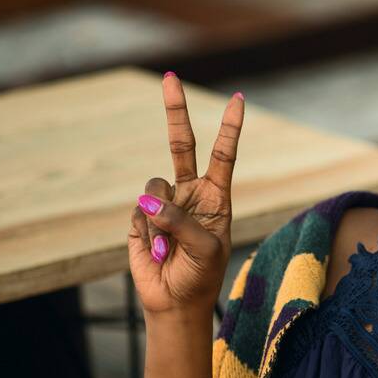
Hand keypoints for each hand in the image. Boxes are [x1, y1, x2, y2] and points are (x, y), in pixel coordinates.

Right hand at [127, 73, 244, 319]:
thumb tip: (149, 199)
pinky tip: (156, 252)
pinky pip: (139, 212)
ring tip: (170, 248)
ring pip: (154, 186)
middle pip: (181, 143)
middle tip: (169, 76)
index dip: (230, 127)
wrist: (175, 301)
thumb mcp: (206, 250)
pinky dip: (147, 233)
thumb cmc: (202, 276)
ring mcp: (164, 201)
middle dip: (175, 110)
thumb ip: (182, 221)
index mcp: (217, 196)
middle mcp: (190, 192)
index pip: (225, 154)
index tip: (239, 98)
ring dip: (160, 218)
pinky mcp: (140, 216)